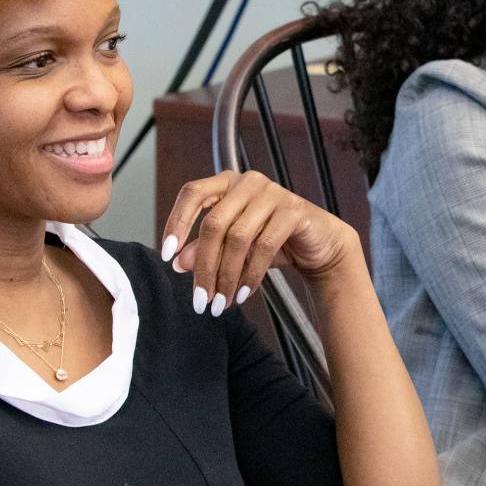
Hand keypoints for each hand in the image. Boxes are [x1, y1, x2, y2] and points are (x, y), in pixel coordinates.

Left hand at [160, 170, 361, 314]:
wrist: (318, 244)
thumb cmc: (271, 241)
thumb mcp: (233, 247)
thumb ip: (206, 249)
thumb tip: (178, 262)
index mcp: (227, 182)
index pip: (192, 193)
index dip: (176, 222)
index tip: (167, 255)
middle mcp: (248, 182)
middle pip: (214, 223)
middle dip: (204, 266)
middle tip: (200, 299)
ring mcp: (272, 193)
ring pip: (237, 238)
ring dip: (226, 276)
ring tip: (221, 303)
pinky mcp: (293, 210)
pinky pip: (264, 247)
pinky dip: (250, 275)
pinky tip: (244, 294)